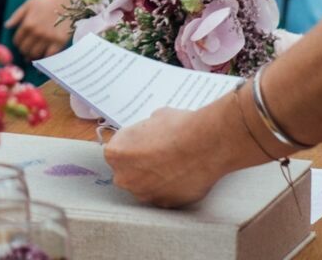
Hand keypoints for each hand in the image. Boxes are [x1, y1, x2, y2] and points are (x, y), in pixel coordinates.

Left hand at [4, 0, 71, 59]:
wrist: (68, 1)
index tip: (19, 44)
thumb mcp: (29, 4)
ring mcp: (48, 38)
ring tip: (31, 56)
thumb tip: (6, 26)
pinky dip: (44, 62)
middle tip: (25, 51)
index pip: (17, 40)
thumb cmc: (47, 0)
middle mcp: (36, 33)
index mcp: (28, 24)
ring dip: (31, 57)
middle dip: (23, 51)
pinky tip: (41, 64)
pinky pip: (49, 56)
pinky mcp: (59, 42)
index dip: (17, 44)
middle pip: (25, 49)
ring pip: (35, 54)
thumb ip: (16, 15)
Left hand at [105, 105, 231, 207]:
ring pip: (144, 186)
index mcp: (115, 154)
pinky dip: (169, 188)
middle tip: (157, 154)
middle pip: (127, 172)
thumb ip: (144, 131)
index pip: (115, 153)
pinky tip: (182, 175)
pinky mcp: (165, 204)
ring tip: (173, 165)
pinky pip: (162, 195)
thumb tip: (150, 133)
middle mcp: (125, 178)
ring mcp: (145, 194)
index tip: (142, 144)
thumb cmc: (178, 127)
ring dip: (153, 179)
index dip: (130, 147)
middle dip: (139, 165)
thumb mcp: (154, 118)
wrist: (206, 145)